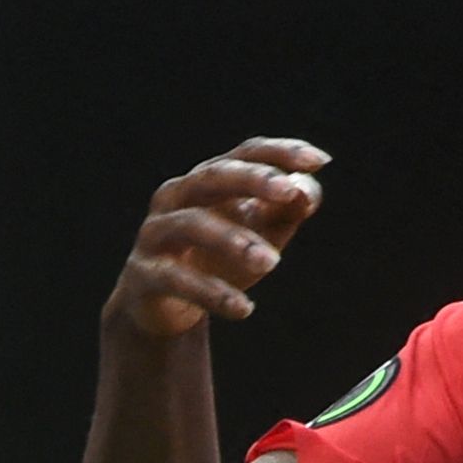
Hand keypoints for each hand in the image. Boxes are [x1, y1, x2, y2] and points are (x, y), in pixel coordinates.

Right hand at [107, 138, 331, 338]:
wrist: (164, 309)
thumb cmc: (219, 261)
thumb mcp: (262, 234)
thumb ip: (288, 211)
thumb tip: (307, 192)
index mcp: (207, 179)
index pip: (245, 153)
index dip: (280, 153)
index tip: (319, 162)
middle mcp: (176, 196)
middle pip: (213, 176)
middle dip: (253, 180)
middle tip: (290, 193)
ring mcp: (155, 233)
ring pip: (193, 224)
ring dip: (235, 240)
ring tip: (273, 263)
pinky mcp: (143, 274)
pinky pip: (177, 279)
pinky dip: (212, 293)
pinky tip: (244, 309)